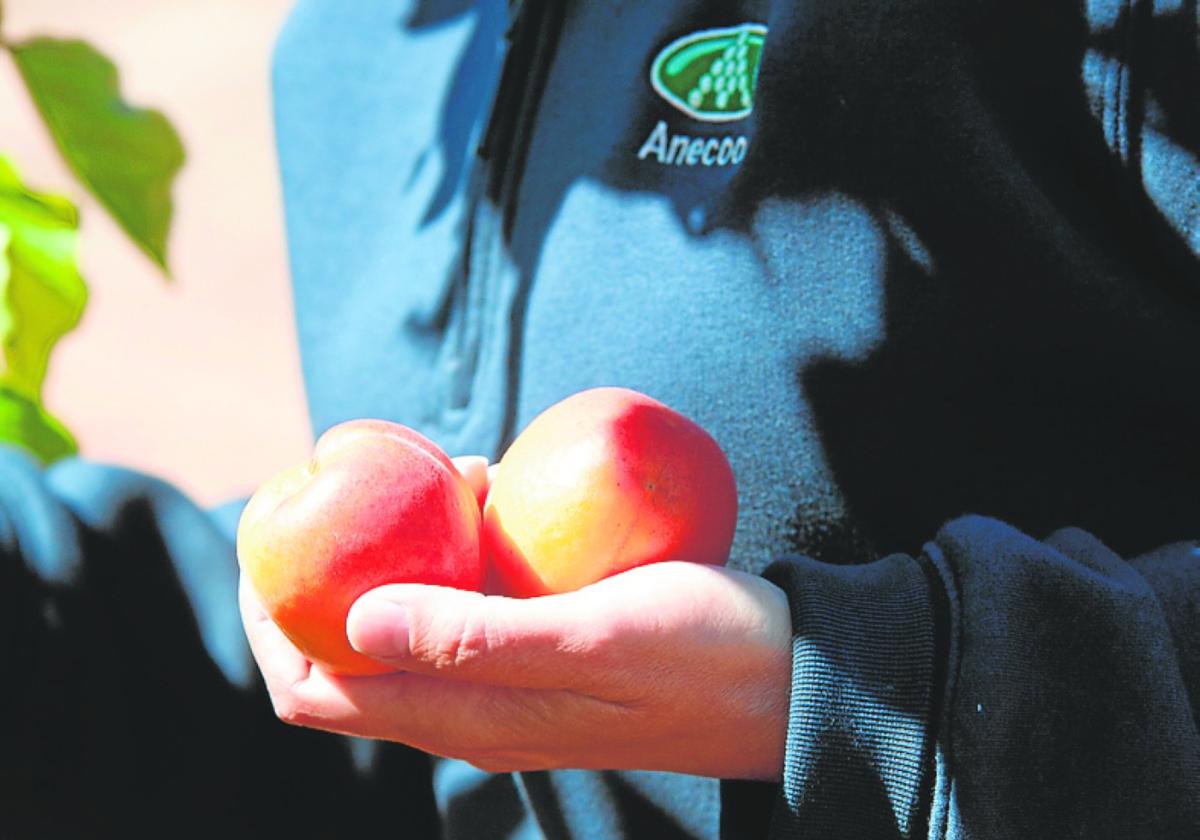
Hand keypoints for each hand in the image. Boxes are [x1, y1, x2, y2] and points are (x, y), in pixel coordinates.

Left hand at [239, 457, 791, 780]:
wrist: (792, 683)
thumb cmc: (706, 655)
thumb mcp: (597, 638)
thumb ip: (478, 639)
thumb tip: (354, 621)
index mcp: (466, 718)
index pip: (312, 691)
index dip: (265, 618)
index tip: (270, 531)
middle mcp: (469, 712)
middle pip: (342, 654)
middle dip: (331, 567)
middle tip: (370, 480)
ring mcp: (504, 685)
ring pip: (405, 621)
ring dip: (402, 549)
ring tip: (457, 475)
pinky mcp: (540, 655)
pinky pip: (464, 605)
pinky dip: (456, 550)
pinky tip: (500, 495)